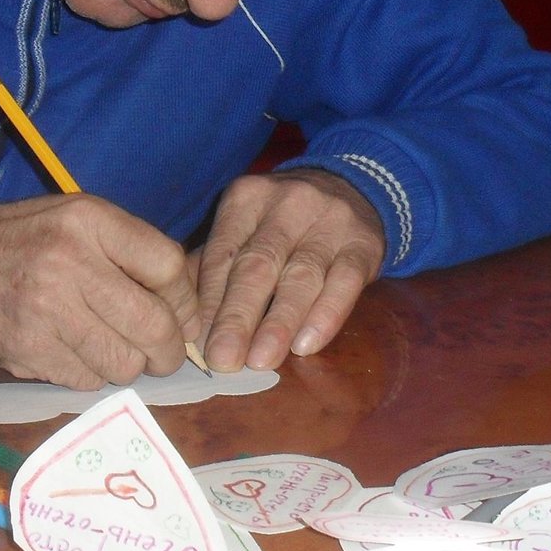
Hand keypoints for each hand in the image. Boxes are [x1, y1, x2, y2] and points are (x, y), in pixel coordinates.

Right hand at [0, 194, 199, 386]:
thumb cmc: (9, 243)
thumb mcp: (66, 218)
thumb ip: (123, 248)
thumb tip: (184, 300)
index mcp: (87, 219)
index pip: (167, 266)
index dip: (185, 302)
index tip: (182, 318)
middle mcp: (70, 260)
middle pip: (153, 323)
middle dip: (167, 351)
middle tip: (162, 357)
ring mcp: (47, 308)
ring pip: (124, 361)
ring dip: (126, 366)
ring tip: (110, 352)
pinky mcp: (28, 349)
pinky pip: (86, 380)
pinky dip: (89, 376)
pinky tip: (71, 356)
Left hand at [192, 168, 385, 371]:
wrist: (352, 189)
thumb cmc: (283, 223)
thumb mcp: (246, 227)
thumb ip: (215, 267)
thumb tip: (185, 322)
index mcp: (247, 198)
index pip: (223, 253)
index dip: (210, 299)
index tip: (197, 342)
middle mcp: (288, 204)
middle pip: (258, 265)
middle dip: (238, 316)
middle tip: (223, 359)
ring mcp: (330, 221)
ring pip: (301, 276)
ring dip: (278, 323)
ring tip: (260, 361)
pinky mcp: (364, 243)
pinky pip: (344, 282)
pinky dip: (325, 316)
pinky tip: (305, 345)